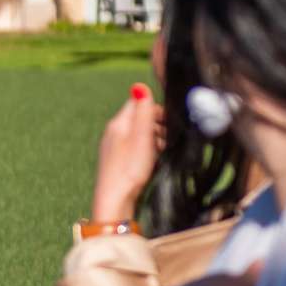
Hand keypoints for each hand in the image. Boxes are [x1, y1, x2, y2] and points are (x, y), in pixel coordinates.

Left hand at [93, 83, 162, 224]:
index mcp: (118, 123)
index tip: (170, 124)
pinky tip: (154, 162)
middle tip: (167, 141)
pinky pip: (139, 148)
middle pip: (141, 118)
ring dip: (155, 140)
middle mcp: (114, 132)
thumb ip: (143, 113)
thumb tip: (138, 86)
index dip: (157, 110)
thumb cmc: (129, 169)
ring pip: (142, 134)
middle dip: (158, 126)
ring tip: (161, 153)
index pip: (139, 103)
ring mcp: (116, 147)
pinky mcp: (120, 160)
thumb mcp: (141, 137)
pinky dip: (149, 152)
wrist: (115, 200)